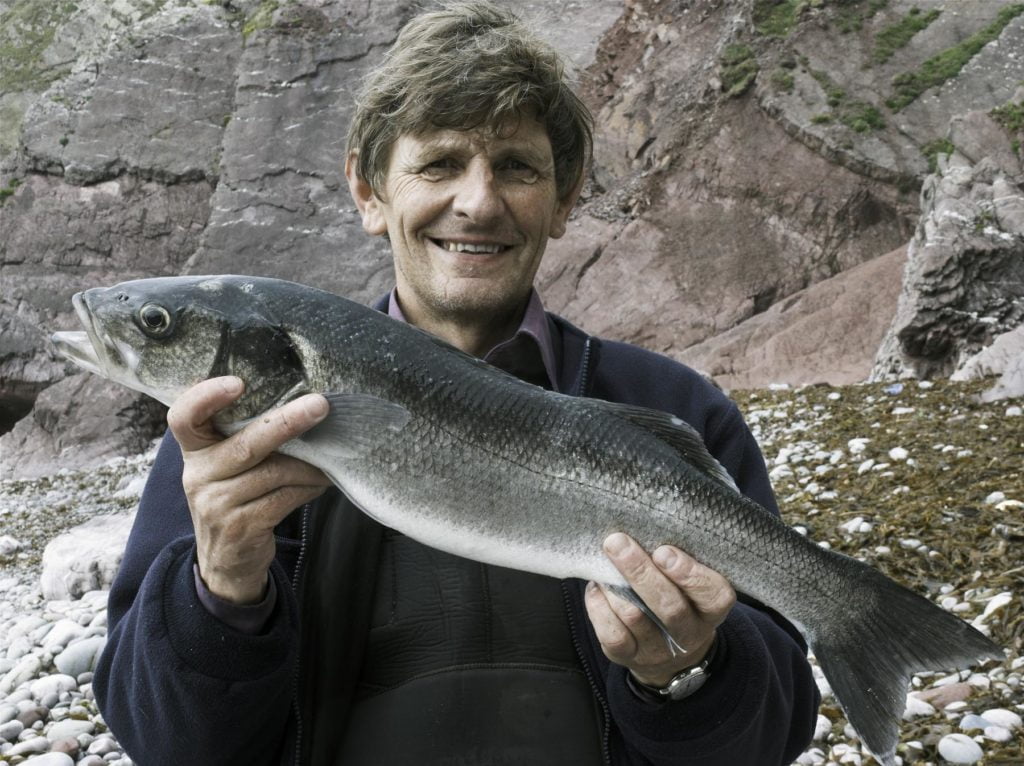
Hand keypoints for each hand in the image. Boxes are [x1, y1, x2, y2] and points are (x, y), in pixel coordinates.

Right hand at [167, 376, 331, 604]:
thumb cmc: (235, 496)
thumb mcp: (227, 466)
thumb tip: (303, 403)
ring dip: (310, 464)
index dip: (205, 396)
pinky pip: (285, 498)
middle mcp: (198, 475)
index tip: (238, 383)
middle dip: (286, 422)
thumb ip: (245, 436)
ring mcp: (217, 504)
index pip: (183, 417)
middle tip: (319, 406)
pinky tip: (321, 482)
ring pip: (275, 472)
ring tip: (329, 459)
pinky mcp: (240, 527)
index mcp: (194, 450)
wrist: (226, 560)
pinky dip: (309, 487)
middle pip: (246, 444)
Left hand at [584, 532, 735, 687]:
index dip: (689, 574)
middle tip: (619, 543)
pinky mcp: (629, 657)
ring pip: (635, 617)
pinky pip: (613, 634)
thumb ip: (675, 561)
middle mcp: (689, 633)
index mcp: (710, 610)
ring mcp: (659, 649)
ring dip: (615, 586)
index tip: (664, 551)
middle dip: (640, 572)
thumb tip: (641, 527)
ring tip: (605, 559)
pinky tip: (597, 587)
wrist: (669, 656)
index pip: (713, 596)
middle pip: (669, 607)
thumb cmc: (676, 599)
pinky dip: (599, 606)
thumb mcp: (688, 584)